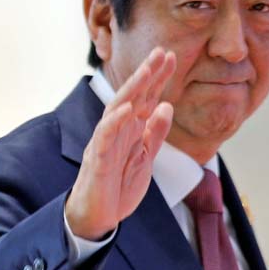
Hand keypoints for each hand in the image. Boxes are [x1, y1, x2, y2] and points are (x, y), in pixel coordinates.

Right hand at [65, 47, 175, 239]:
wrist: (98, 217)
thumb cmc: (118, 186)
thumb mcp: (146, 157)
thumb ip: (155, 132)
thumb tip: (167, 105)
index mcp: (130, 129)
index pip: (145, 98)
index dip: (158, 77)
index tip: (170, 57)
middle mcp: (117, 130)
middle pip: (132, 96)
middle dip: (146, 74)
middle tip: (160, 52)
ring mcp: (106, 142)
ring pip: (117, 109)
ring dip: (132, 90)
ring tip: (146, 71)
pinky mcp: (99, 159)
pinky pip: (106, 136)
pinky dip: (115, 121)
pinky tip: (127, 108)